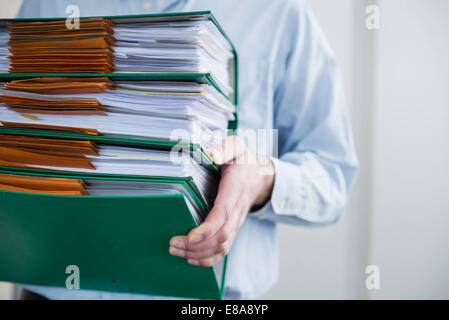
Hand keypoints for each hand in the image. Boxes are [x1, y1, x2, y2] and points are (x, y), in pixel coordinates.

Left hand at [169, 136, 274, 266]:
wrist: (260, 177)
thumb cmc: (243, 162)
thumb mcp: (236, 147)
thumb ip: (224, 149)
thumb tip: (212, 156)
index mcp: (235, 190)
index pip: (224, 214)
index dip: (208, 228)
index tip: (190, 235)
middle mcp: (237, 211)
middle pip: (220, 236)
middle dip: (196, 245)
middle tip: (173, 243)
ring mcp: (236, 223)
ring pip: (221, 247)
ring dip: (198, 253)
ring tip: (175, 251)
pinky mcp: (232, 230)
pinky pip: (223, 250)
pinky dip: (207, 259)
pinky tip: (190, 258)